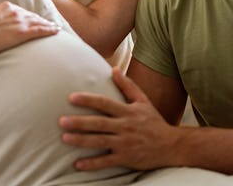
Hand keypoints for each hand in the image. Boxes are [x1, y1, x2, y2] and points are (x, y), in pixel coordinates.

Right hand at [0, 1, 59, 57]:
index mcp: (6, 6)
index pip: (22, 11)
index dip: (29, 16)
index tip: (33, 18)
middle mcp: (16, 12)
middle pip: (32, 16)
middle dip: (40, 20)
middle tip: (48, 23)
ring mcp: (20, 22)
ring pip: (38, 22)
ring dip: (48, 24)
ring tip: (54, 27)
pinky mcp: (23, 32)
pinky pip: (41, 30)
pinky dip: (50, 30)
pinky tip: (56, 31)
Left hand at [59, 67, 179, 170]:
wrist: (171, 145)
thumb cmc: (154, 121)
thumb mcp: (143, 100)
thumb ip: (128, 85)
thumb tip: (114, 69)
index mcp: (128, 111)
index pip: (105, 103)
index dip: (88, 100)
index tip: (72, 97)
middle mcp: (125, 126)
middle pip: (99, 123)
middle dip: (79, 122)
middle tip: (61, 121)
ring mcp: (125, 143)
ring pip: (100, 141)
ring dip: (81, 140)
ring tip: (65, 138)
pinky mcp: (126, 158)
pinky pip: (107, 161)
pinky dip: (92, 163)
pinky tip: (78, 164)